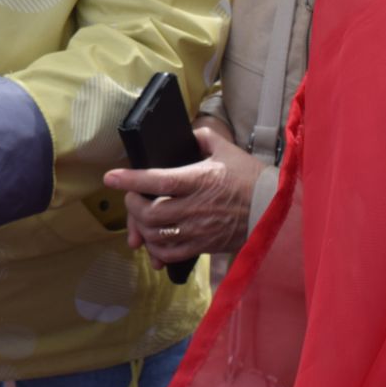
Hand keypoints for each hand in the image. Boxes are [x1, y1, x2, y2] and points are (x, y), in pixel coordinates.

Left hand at [103, 121, 264, 267]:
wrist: (275, 210)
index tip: (110, 177)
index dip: (131, 179)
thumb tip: (188, 133)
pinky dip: (156, 248)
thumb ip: (203, 138)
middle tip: (132, 197)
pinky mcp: (203, 246)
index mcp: (200, 179)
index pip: (157, 180)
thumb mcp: (228, 150)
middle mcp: (195, 207)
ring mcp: (198, 230)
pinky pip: (171, 253)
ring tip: (141, 217)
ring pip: (156, 235)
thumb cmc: (251, 179)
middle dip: (133, 205)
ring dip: (141, 227)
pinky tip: (154, 239)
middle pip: (150, 212)